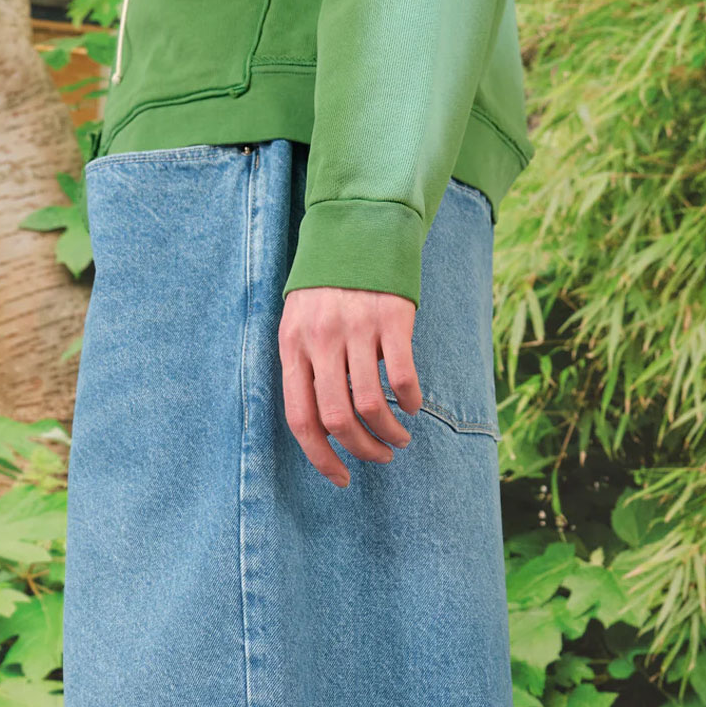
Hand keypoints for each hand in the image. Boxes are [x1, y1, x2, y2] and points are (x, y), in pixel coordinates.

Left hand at [279, 285, 421, 490]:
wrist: (357, 228)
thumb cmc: (325, 287)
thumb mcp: (298, 322)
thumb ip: (304, 368)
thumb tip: (321, 429)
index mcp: (293, 345)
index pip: (300, 418)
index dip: (320, 458)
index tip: (341, 478)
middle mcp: (322, 339)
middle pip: (338, 418)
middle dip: (362, 450)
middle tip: (379, 458)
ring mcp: (357, 328)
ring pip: (371, 404)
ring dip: (389, 433)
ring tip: (400, 439)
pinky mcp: (391, 318)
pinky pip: (402, 376)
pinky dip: (410, 401)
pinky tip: (412, 406)